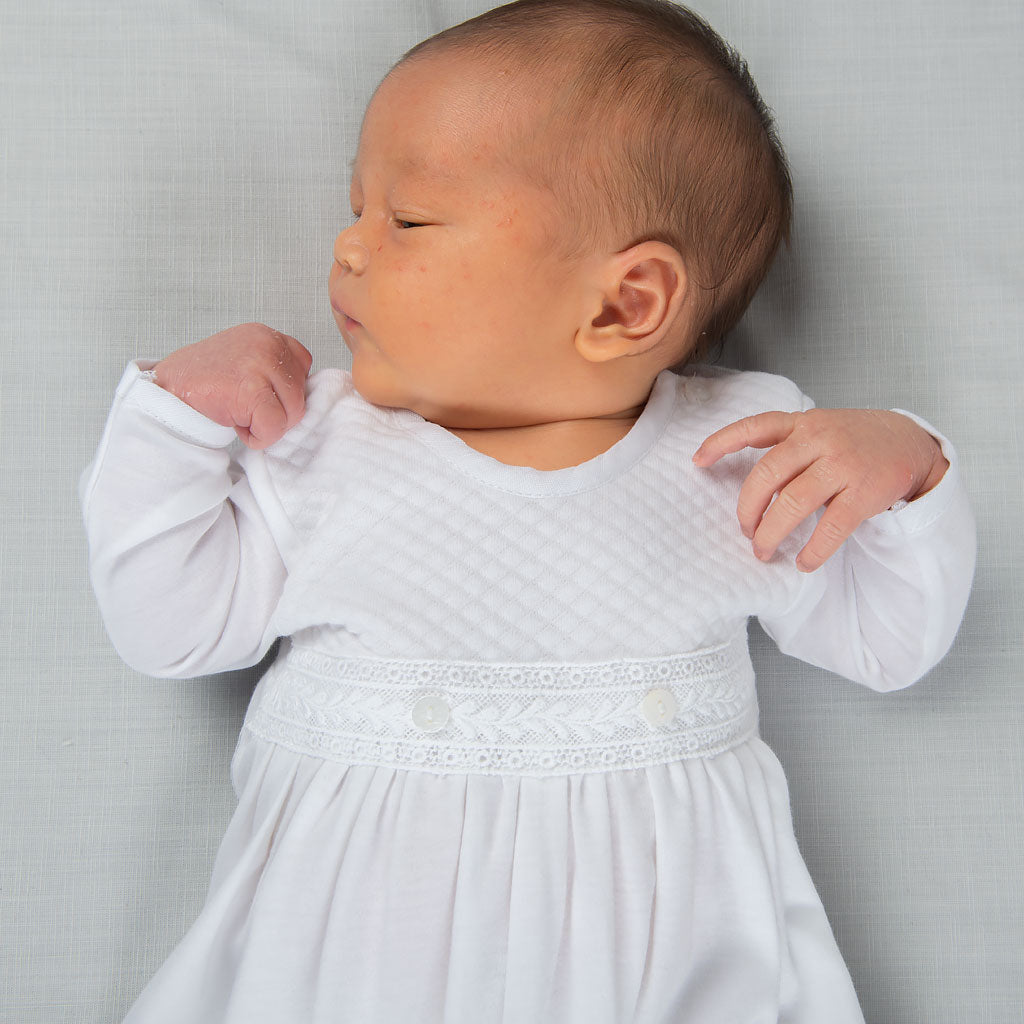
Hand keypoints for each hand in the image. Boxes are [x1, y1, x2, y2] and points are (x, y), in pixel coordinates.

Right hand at [153, 323, 312, 448]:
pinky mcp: (251, 390)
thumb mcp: (244, 360)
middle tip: (246, 409)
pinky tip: (237, 425)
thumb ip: (274, 369)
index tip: (260, 395)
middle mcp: (267, 344)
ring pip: (292, 413)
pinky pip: (274, 427)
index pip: (303, 366)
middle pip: (301, 394)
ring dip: (267, 425)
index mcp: (267, 335)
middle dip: (278, 412)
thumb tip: (303, 397)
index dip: (285, 390)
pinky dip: (258, 437)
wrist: (167, 389)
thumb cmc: (204, 381)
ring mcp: (260, 365)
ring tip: (240, 414)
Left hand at [692, 409, 948, 571]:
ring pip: (793, 503)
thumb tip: (749, 490)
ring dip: (771, 533)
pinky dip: (813, 550)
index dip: (721, 442)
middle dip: (747, 509)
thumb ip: (785, 448)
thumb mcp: (817, 430)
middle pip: (766, 475)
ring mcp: (843, 464)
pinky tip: (804, 562)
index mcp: (801, 423)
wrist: (911, 442)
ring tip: (764, 551)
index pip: (754, 427)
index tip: (697, 461)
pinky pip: (831, 528)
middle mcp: (819, 439)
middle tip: (745, 532)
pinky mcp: (865, 492)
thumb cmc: (852, 441)